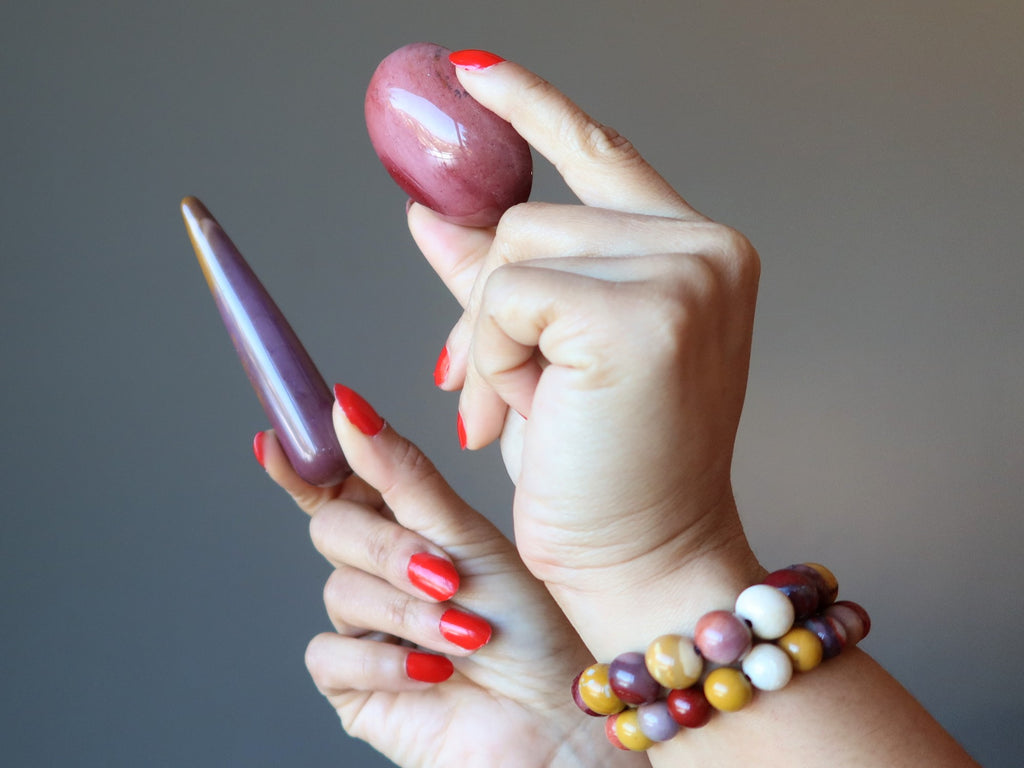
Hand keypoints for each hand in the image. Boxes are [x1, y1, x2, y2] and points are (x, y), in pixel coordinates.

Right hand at [257, 385, 644, 766]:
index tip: (274, 440)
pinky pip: (330, 655)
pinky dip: (386, 662)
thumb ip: (403, 477)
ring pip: (338, 591)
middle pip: (333, 527)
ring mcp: (365, 627)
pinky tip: (434, 674)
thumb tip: (348, 409)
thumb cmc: (530, 626)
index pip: (340, 482)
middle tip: (445, 574)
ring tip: (465, 635)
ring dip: (408, 612)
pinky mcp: (354, 684)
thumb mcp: (470, 537)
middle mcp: (380, 571)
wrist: (554, 718)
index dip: (303, 462)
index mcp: (409, 524)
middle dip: (390, 550)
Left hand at [410, 55, 763, 653]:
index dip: (532, 108)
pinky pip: (509, 294)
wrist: (643, 563)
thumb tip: (429, 214)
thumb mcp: (543, 357)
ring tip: (526, 410)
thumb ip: (497, 277)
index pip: (600, 154)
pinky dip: (492, 359)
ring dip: (492, 340)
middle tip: (493, 389)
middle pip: (532, 216)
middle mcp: (707, 249)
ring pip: (514, 251)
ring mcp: (686, 275)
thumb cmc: (603, 470)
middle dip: (488, 305)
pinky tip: (529, 415)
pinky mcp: (647, 312)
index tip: (472, 72)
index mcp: (696, 254)